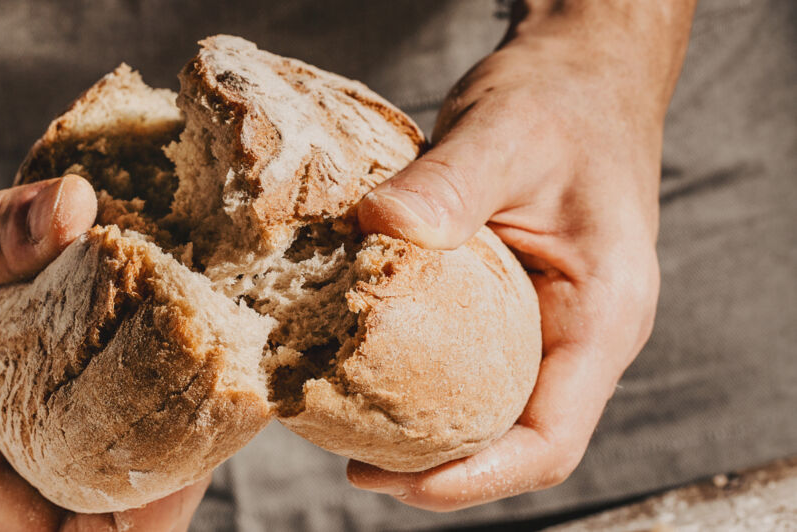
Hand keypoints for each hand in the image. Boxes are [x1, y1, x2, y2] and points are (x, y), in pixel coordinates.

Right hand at [0, 158, 207, 530]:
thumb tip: (76, 209)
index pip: (57, 527)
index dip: (127, 520)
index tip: (185, 469)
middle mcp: (3, 425)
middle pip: (105, 477)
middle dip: (170, 451)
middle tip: (228, 393)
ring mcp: (28, 378)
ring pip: (113, 410)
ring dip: (167, 387)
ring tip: (224, 346)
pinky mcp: (45, 329)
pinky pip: (104, 343)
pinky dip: (143, 325)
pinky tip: (188, 291)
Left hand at [350, 1, 693, 509]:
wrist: (582, 73)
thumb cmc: (562, 101)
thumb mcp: (506, 133)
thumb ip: (449, 184)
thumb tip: (374, 228)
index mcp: (603, 316)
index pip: (549, 440)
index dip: (474, 478)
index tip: (394, 481)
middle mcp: (581, 335)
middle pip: (514, 440)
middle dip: (437, 467)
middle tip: (352, 462)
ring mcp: (549, 323)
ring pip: (492, 408)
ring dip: (427, 430)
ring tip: (348, 426)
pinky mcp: (515, 304)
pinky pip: (472, 364)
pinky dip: (422, 379)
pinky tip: (365, 367)